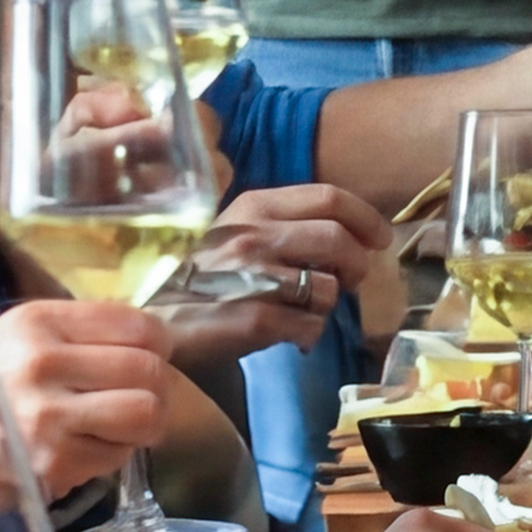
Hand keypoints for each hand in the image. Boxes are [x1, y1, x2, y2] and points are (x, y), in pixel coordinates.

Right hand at [0, 300, 175, 499]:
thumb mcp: (10, 343)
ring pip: (146, 412)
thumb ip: (73, 336)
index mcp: (34, 323)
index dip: (157, 345)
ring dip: (146, 425)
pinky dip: (114, 455)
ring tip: (124, 428)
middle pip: (148, 369)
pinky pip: (120, 454)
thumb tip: (147, 338)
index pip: (135, 323)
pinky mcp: (56, 461)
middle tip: (141, 400)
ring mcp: (49, 415)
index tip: (151, 358)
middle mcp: (42, 362)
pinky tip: (86, 450)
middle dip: (156, 388)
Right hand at [159, 184, 393, 363]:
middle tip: (347, 282)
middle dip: (356, 266)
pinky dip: (307, 334)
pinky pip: (311, 327)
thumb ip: (284, 226)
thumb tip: (349, 237)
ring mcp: (253, 276)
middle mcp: (253, 234)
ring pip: (329, 288)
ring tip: (301, 309)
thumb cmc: (200, 277)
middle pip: (340, 240)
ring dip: (326, 305)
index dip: (367, 219)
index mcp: (253, 206)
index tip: (380, 239)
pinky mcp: (255, 319)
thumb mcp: (235, 232)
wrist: (151, 321)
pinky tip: (287, 334)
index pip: (329, 197)